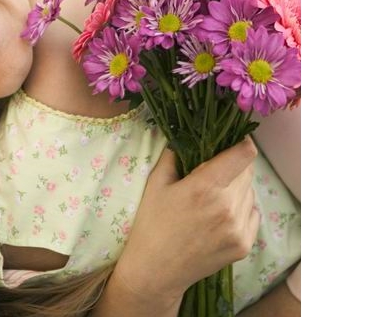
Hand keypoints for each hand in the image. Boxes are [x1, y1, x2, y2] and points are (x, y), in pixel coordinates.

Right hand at [113, 138, 259, 304]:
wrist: (156, 270)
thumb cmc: (152, 224)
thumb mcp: (156, 184)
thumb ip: (173, 155)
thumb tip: (187, 135)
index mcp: (205, 187)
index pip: (244, 154)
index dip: (242, 143)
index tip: (234, 140)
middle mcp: (227, 206)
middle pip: (247, 172)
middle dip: (234, 166)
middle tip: (215, 172)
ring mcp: (238, 228)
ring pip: (250, 193)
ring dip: (237, 189)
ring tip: (213, 199)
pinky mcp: (244, 244)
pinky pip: (252, 214)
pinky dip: (241, 210)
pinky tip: (219, 216)